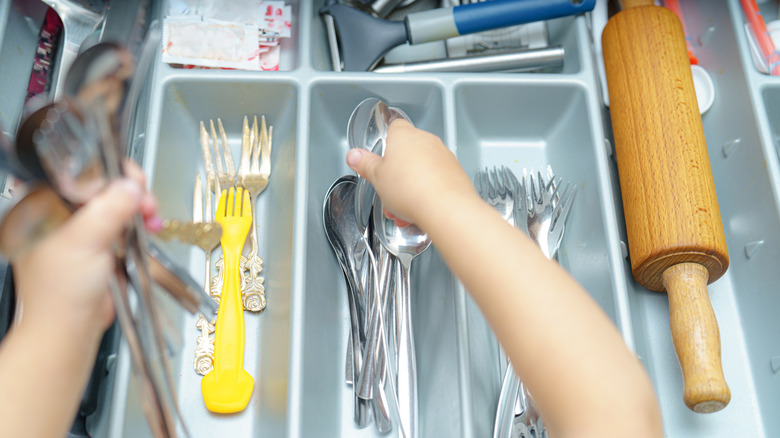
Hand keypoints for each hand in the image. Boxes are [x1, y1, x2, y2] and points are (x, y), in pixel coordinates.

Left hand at [12, 161, 158, 336]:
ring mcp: (79, 230)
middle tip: (146, 203)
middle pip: (101, 185)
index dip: (109, 173)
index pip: (78, 172)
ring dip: (137, 208)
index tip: (132, 182)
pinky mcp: (97, 244)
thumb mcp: (83, 243)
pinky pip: (121, 223)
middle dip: (129, 192)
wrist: (70, 331)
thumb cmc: (59, 295)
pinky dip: (137, 224)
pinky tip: (146, 227)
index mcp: (39, 206)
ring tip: (149, 218)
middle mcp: (57, 214)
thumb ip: (108, 209)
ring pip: (114, 203)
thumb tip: (131, 186)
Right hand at [345, 119, 477, 227]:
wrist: (446, 208)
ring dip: (411, 186)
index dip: (386, 143)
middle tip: (389, 189)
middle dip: (397, 173)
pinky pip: (436, 179)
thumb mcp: (377, 178)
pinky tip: (419, 209)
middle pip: (407, 152)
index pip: (394, 127)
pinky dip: (427, 192)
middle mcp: (426, 140)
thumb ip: (365, 164)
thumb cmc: (412, 189)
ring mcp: (443, 155)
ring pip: (422, 168)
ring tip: (402, 208)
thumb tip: (354, 156)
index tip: (380, 158)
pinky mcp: (455, 172)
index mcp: (404, 136)